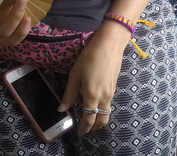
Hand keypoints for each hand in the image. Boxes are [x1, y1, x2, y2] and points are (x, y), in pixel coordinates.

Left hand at [59, 21, 125, 135]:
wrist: (110, 44)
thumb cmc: (90, 57)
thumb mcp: (75, 74)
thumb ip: (69, 93)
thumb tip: (62, 109)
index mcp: (92, 95)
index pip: (89, 118)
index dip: (84, 128)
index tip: (79, 133)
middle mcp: (104, 97)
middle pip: (102, 120)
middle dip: (94, 127)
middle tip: (86, 128)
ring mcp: (111, 92)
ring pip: (107, 112)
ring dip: (99, 118)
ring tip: (90, 116)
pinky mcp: (114, 86)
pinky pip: (109, 103)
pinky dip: (103, 108)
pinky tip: (96, 101)